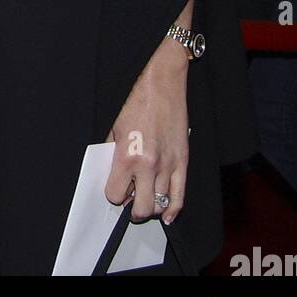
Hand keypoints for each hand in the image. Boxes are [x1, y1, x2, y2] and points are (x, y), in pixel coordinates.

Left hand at [103, 39, 188, 224]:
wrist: (161, 82)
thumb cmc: (134, 100)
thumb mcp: (113, 126)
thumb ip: (113, 154)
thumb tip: (113, 175)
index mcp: (127, 156)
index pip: (116, 194)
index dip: (115, 193)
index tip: (116, 189)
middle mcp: (149, 165)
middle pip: (142, 208)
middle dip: (133, 208)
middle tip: (131, 201)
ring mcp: (168, 165)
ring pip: (161, 204)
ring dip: (153, 206)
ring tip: (147, 200)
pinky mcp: (183, 161)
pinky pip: (181, 196)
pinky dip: (174, 209)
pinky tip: (168, 214)